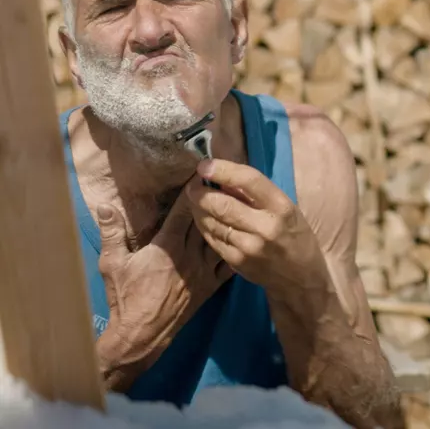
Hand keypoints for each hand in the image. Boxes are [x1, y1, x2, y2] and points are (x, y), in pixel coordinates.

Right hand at [96, 189, 232, 383]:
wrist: (141, 335)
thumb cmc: (125, 298)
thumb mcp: (112, 264)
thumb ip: (111, 233)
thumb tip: (105, 206)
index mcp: (167, 247)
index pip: (184, 212)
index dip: (193, 191)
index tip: (201, 172)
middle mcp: (190, 256)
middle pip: (208, 221)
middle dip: (215, 199)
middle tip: (224, 179)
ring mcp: (204, 271)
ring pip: (223, 238)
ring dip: (230, 220)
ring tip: (239, 201)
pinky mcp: (211, 286)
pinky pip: (230, 264)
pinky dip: (237, 248)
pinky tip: (245, 235)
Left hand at [186, 159, 327, 300]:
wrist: (299, 277)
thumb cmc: (294, 235)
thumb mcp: (286, 209)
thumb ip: (257, 194)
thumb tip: (224, 175)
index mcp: (282, 207)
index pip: (249, 180)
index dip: (223, 170)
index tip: (205, 164)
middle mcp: (265, 227)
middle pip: (222, 203)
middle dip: (200, 191)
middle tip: (193, 183)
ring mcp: (248, 247)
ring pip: (211, 221)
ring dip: (197, 207)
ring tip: (195, 197)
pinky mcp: (236, 261)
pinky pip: (211, 237)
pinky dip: (203, 224)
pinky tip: (202, 217)